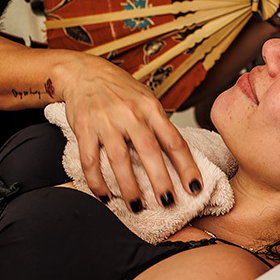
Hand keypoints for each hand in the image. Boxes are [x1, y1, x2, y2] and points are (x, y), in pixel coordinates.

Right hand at [53, 51, 202, 209]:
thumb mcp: (145, 99)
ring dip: (129, 186)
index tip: (195, 186)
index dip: (186, 165)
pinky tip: (105, 196)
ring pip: (119, 159)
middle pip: (149, 150)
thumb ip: (158, 124)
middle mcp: (130, 114)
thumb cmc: (120, 89)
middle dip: (160, 179)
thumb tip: (178, 155)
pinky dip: (97, 182)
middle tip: (168, 202)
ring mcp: (106, 121)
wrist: (84, 73)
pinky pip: (90, 160)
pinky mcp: (84, 129)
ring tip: (137, 206)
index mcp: (150, 107)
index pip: (174, 140)